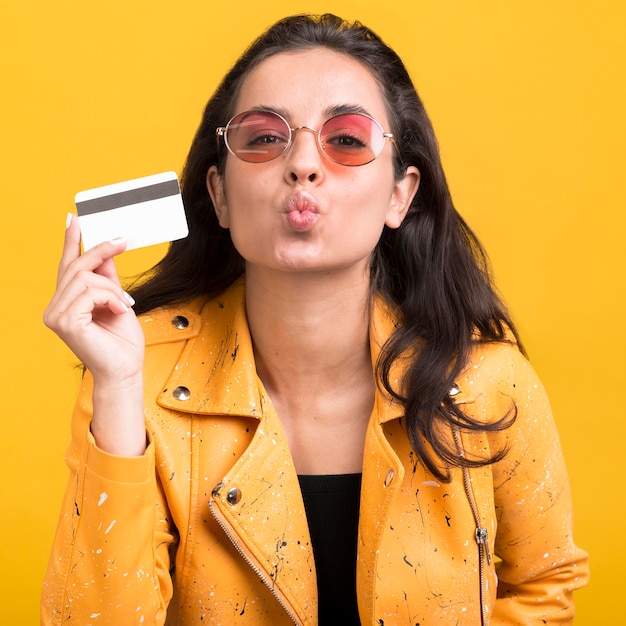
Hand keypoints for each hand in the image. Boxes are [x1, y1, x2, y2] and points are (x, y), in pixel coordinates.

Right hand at [44, 214, 146, 454]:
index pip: (66, 266)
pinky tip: (120, 309)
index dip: (70, 241)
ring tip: (125, 302)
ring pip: (86, 277)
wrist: (126, 369)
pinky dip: (111, 297)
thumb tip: (106, 250)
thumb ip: (108, 277)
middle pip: (76, 266)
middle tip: (123, 242)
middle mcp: (55, 307)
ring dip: (112, 287)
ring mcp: (56, 315)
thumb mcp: (117, 300)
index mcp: (66, 302)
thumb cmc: (122, 341)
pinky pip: (90, 292)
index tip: (74, 218)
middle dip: (102, 253)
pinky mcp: (65, 322)